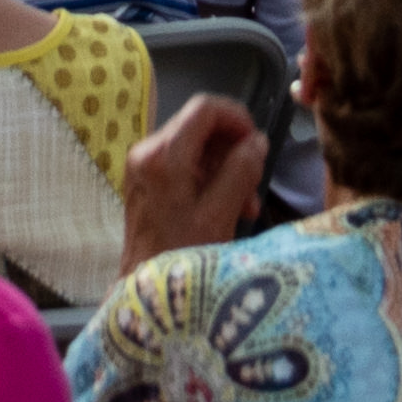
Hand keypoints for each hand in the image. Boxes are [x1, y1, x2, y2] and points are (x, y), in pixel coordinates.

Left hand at [120, 94, 268, 273]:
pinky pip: (184, 164)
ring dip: (225, 168)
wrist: (143, 292)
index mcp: (162, 156)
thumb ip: (241, 172)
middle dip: (233, 150)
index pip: (205, 108)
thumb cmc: (181, 256)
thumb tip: (257, 141)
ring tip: (246, 205)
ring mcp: (143, 166)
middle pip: (200, 126)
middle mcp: (146, 151)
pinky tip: (227, 208)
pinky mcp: (146, 181)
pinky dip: (209, 178)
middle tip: (254, 183)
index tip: (258, 142)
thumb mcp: (220, 215)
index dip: (238, 118)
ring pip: (195, 146)